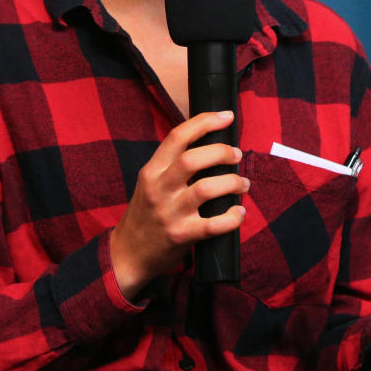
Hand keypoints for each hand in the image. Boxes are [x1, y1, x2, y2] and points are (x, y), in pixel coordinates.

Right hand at [110, 111, 248, 299]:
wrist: (128, 254)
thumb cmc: (146, 214)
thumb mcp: (149, 182)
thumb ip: (172, 165)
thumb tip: (210, 144)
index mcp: (152, 170)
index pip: (177, 137)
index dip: (205, 122)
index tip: (226, 116)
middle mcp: (159, 188)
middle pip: (193, 159)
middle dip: (222, 152)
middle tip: (237, 155)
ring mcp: (170, 213)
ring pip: (206, 188)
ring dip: (232, 182)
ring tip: (242, 183)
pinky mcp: (181, 236)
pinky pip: (213, 225)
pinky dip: (232, 217)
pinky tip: (239, 212)